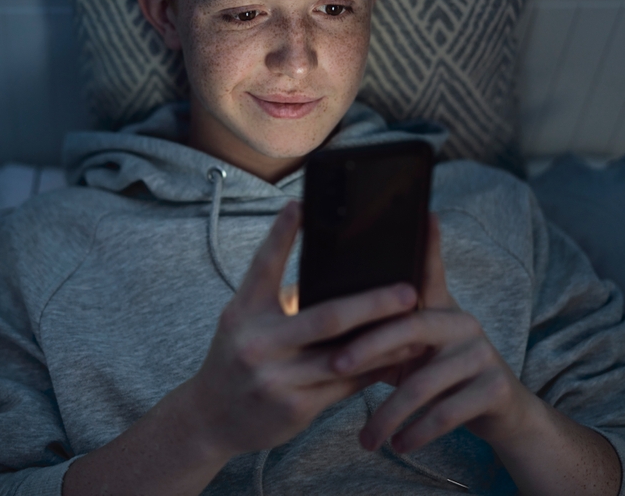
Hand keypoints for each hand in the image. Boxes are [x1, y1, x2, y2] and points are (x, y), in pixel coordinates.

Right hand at [186, 201, 424, 458]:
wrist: (209, 419)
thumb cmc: (235, 360)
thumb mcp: (242, 322)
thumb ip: (275, 300)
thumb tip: (327, 272)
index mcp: (243, 312)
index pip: (263, 265)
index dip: (282, 233)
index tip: (301, 204)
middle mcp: (258, 342)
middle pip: (326, 317)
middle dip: (373, 303)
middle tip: (408, 291)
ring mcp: (276, 377)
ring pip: (345, 356)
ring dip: (385, 340)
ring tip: (415, 325)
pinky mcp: (294, 407)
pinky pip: (344, 386)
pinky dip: (372, 370)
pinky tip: (395, 358)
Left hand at [330, 214, 537, 453]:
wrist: (497, 412)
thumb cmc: (437, 372)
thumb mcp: (412, 345)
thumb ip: (384, 323)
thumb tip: (330, 307)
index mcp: (438, 307)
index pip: (425, 273)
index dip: (426, 245)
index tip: (424, 214)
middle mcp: (463, 321)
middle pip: (409, 328)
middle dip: (368, 348)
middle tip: (335, 365)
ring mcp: (483, 353)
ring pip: (425, 381)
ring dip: (390, 412)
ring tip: (366, 436)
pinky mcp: (496, 388)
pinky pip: (450, 411)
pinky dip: (419, 431)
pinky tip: (400, 445)